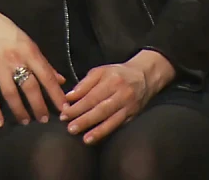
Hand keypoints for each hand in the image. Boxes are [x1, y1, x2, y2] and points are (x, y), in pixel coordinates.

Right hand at [0, 4, 66, 126]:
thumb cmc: (7, 32)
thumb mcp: (28, 43)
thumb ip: (43, 63)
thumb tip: (61, 80)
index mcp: (29, 51)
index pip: (46, 75)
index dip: (56, 93)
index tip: (64, 108)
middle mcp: (15, 60)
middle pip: (30, 87)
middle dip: (39, 106)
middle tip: (44, 119)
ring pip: (11, 93)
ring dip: (20, 110)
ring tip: (26, 121)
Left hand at [60, 50, 175, 143]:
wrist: (144, 76)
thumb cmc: (118, 73)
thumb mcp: (101, 71)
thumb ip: (85, 83)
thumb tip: (69, 97)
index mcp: (111, 79)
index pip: (92, 95)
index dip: (77, 106)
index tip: (64, 114)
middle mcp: (121, 93)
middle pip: (101, 108)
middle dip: (84, 119)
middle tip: (70, 128)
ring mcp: (128, 105)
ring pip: (111, 119)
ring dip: (97, 130)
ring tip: (84, 138)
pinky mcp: (132, 115)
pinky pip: (118, 125)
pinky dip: (106, 132)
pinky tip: (96, 138)